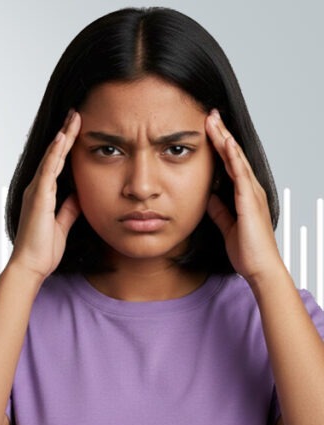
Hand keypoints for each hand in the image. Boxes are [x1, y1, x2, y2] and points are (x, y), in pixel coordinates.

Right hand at [8, 109, 81, 280]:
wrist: (30, 266)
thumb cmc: (43, 250)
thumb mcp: (62, 225)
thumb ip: (69, 208)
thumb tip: (79, 194)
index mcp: (43, 195)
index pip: (57, 164)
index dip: (67, 145)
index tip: (77, 128)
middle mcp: (37, 189)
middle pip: (53, 155)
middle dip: (65, 133)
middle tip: (76, 113)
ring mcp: (36, 192)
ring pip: (51, 157)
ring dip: (63, 136)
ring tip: (73, 117)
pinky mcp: (39, 198)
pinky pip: (48, 170)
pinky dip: (55, 153)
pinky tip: (63, 138)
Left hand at [204, 109, 284, 282]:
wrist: (259, 267)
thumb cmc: (246, 249)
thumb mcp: (226, 224)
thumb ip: (219, 209)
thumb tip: (208, 197)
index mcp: (243, 194)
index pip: (229, 163)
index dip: (218, 145)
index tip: (207, 128)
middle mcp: (249, 189)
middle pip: (234, 155)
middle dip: (221, 134)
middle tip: (210, 114)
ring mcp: (251, 193)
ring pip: (237, 159)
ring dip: (225, 139)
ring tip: (214, 121)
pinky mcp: (249, 200)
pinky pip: (240, 173)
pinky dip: (233, 157)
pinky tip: (225, 143)